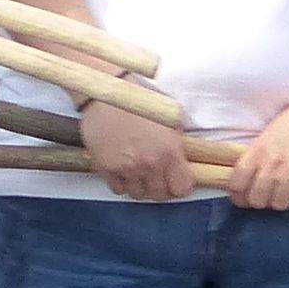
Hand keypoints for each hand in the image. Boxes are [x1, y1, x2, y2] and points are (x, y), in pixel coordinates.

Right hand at [78, 99, 201, 200]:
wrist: (109, 91)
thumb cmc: (142, 99)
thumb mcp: (171, 117)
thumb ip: (177, 144)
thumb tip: (182, 162)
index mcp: (169, 151)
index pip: (182, 188)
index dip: (180, 186)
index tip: (177, 180)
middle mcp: (149, 163)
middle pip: (159, 195)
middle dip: (161, 188)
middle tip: (157, 176)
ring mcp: (126, 168)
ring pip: (138, 194)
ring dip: (141, 186)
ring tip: (139, 170)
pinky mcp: (106, 168)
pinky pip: (118, 189)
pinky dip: (122, 183)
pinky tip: (123, 169)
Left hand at [224, 102, 288, 209]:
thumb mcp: (270, 133)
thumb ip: (258, 155)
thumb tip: (250, 176)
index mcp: (259, 151)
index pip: (236, 183)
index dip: (237, 195)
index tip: (242, 197)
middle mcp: (273, 165)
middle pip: (256, 200)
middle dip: (260, 199)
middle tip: (267, 194)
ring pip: (279, 204)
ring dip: (282, 200)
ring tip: (287, 190)